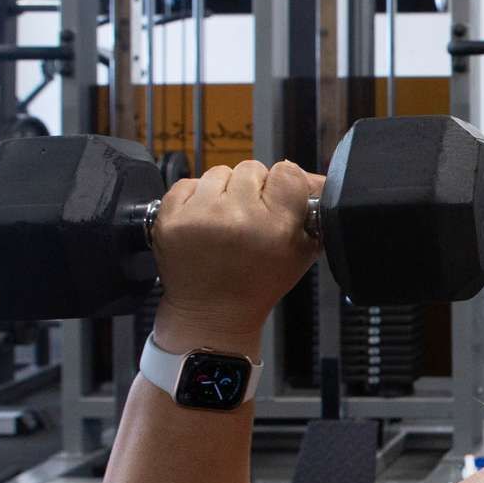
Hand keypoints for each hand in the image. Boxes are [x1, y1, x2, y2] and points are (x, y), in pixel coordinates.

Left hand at [151, 160, 324, 350]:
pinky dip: (196, 198)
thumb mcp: (300, 253)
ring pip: (219, 172)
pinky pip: (189, 183)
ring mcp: (200, 215)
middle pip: (252, 169)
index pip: (287, 172)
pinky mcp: (170, 216)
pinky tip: (203, 223)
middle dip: (252, 190)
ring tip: (224, 222)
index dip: (283, 186)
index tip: (277, 201)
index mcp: (275, 227)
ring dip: (224, 192)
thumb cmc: (258, 283)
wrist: (212, 313)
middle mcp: (237, 217)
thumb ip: (311, 212)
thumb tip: (313, 176)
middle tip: (249, 220)